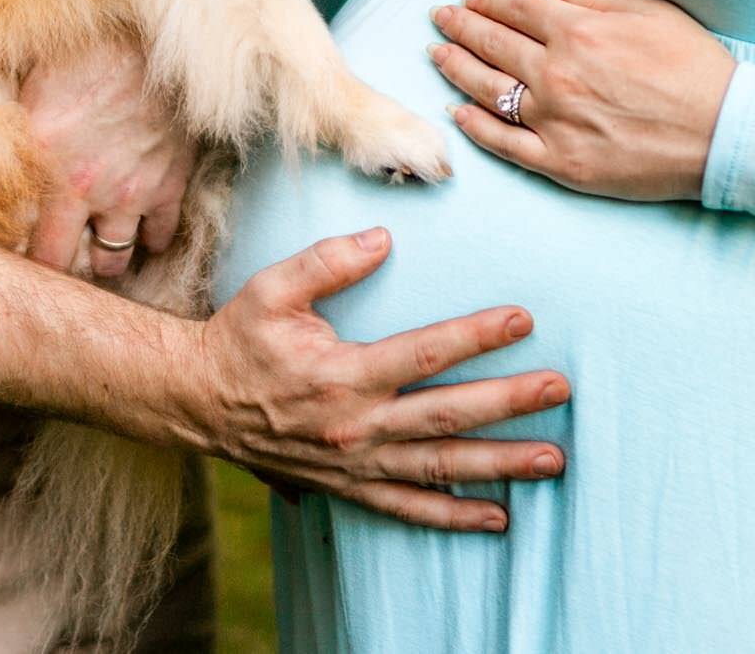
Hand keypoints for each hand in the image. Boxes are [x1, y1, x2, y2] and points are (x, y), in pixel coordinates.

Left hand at [20, 37, 196, 278]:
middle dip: (52, 266)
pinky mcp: (169, 183)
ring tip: (93, 247)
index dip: (8, 249)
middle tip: (48, 256)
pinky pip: (160, 235)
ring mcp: (129, 190)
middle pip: (60, 263)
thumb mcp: (25, 48)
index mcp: (40, 155)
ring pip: (114, 260)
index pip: (12, 232)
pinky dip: (150, 236)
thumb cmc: (92, 41)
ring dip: (102, 256)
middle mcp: (83, 185)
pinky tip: (138, 225)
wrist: (165, 34)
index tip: (6, 245)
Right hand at [194, 228, 570, 531]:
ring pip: (439, 468)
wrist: (194, 400)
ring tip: (552, 459)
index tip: (522, 319)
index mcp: (341, 374)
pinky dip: (454, 515)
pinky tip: (498, 517)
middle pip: (447, 415)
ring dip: (500, 464)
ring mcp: (353, 464)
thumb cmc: (237, 339)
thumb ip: (328, 261)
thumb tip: (383, 237)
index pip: (424, 353)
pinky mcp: (347, 486)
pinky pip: (408, 507)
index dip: (476, 336)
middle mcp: (355, 426)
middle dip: (509, 403)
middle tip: (560, 389)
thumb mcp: (272, 289)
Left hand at [428, 0, 735, 201]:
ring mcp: (554, 122)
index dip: (485, 2)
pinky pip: (503, 143)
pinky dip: (474, 125)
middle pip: (490, 45)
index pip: (513, 9)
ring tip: (437, 55)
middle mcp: (557, 74)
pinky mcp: (561, 163)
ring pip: (486, 90)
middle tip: (439, 19)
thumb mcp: (651, 13)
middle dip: (459, 27)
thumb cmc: (697, 69)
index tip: (469, 0)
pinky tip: (456, 111)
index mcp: (578, 32)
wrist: (727, 134)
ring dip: (455, 68)